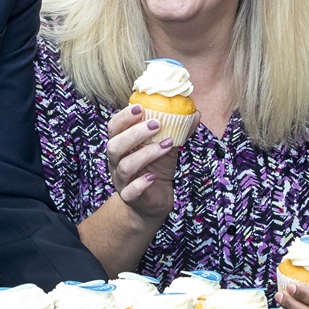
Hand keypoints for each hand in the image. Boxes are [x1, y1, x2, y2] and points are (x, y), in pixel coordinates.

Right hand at [106, 104, 180, 222]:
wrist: (154, 201)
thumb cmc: (157, 169)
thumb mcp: (167, 148)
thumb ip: (177, 131)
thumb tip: (195, 113)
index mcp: (122, 145)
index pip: (114, 127)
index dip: (124, 117)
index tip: (140, 107)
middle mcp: (116, 162)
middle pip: (114, 145)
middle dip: (135, 133)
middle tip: (157, 124)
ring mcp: (121, 180)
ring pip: (125, 166)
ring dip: (146, 154)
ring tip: (167, 145)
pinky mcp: (130, 197)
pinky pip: (130, 191)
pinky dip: (141, 183)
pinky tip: (153, 177)